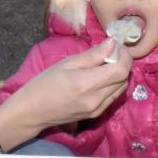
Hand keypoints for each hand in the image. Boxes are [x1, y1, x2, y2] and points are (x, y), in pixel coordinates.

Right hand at [0, 38, 131, 149]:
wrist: (32, 111)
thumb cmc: (44, 83)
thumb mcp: (67, 63)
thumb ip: (93, 55)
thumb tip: (113, 43)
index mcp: (86, 84)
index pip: (120, 70)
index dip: (124, 56)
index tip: (118, 46)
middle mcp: (95, 99)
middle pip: (124, 79)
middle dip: (123, 63)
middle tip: (113, 52)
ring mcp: (97, 110)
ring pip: (121, 89)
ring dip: (120, 74)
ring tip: (107, 63)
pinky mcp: (96, 115)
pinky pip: (113, 97)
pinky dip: (113, 85)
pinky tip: (102, 77)